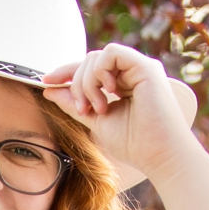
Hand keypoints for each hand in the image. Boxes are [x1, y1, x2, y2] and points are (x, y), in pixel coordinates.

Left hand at [41, 44, 200, 185]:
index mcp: (124, 84)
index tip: (46, 81)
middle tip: (84, 109)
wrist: (161, 157)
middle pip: (89, 61)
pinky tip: (108, 92)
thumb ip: (75, 104)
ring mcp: (140, 68)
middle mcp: (133, 73)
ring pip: (97, 56)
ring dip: (87, 82)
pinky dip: (100, 71)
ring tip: (98, 107)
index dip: (66, 73)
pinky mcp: (146, 67)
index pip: (90, 69)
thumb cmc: (137, 144)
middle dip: (77, 84)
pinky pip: (111, 53)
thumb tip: (49, 89)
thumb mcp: (97, 120)